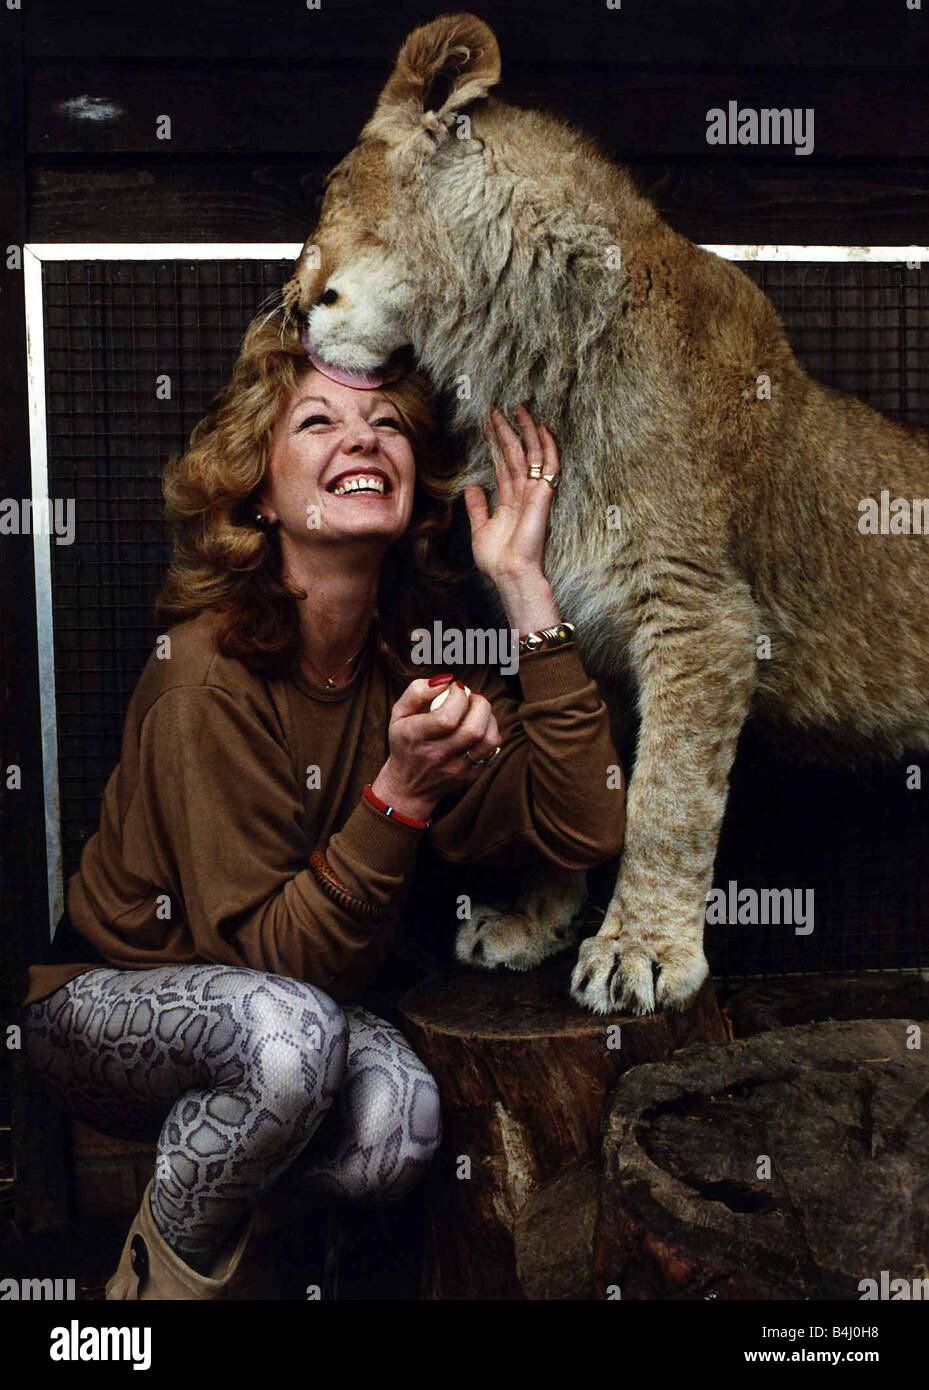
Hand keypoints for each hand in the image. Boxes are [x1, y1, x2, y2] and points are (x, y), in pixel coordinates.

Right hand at [370, 677, 501, 819]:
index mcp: (417, 737)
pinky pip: (492, 751)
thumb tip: (445, 680)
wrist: (410, 786)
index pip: (446, 718)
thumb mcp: (399, 714)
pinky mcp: (471, 775)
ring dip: (489, 718)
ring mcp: (457, 768)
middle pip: (473, 729)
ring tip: (478, 710)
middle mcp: (438, 756)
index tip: (455, 688)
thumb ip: (416, 692)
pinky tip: (480, 725)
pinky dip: (491, 732)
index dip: (458, 697)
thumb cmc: (405, 742)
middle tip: (472, 696)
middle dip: (479, 704)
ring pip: (488, 740)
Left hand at [463, 405, 560, 585]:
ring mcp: (535, 492)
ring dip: (524, 430)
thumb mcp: (481, 528)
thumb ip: (477, 507)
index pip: (502, 464)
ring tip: (516, 408)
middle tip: (495, 410)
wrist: (510, 573)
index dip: (494, 444)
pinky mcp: (543, 495)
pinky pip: (549, 466)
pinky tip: (542, 427)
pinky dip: (548, 446)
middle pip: (515, 454)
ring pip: (531, 454)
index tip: (485, 425)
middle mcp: (524, 492)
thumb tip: (471, 486)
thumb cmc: (498, 559)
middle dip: (506, 431)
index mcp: (510, 500)